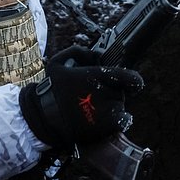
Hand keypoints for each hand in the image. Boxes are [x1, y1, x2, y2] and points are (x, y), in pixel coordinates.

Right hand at [19, 45, 143, 150]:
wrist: (45, 118)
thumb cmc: (52, 89)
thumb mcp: (58, 63)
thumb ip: (78, 52)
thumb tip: (96, 53)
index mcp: (96, 76)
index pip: (131, 78)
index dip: (134, 81)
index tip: (131, 83)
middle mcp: (106, 93)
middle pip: (121, 92)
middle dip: (112, 92)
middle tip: (96, 96)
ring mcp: (108, 111)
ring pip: (120, 106)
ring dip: (113, 106)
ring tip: (95, 109)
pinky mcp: (107, 127)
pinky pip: (122, 121)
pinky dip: (117, 120)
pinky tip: (104, 119)